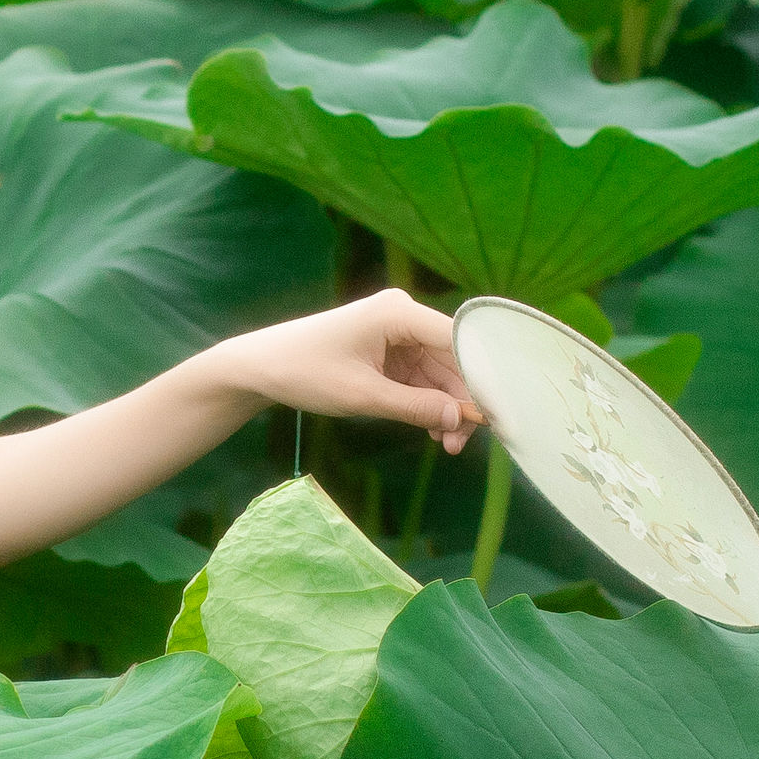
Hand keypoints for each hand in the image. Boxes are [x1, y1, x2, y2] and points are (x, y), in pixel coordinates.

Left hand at [220, 291, 479, 451]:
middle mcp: (403, 315)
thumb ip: (414, 407)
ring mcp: (397, 333)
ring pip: (439, 372)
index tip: (497, 413)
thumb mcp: (362, 396)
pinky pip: (421, 377)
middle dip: (461, 401)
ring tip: (448, 446)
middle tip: (464, 443)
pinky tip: (433, 431)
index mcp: (398, 312)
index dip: (482, 377)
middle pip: (453, 358)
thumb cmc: (305, 372)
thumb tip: (461, 420)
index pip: (459, 340)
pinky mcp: (389, 350)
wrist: (261, 366)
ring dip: (446, 407)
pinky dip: (428, 403)